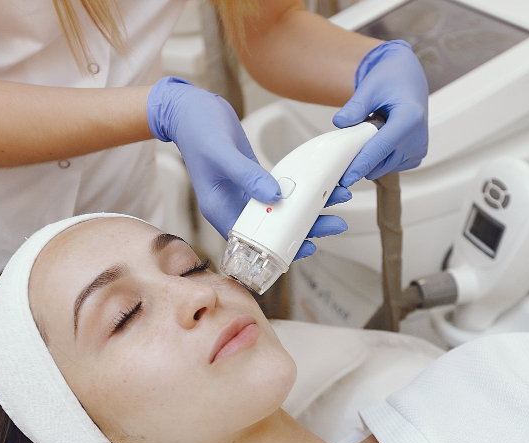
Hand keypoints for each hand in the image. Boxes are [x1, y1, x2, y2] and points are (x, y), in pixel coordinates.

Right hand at [147, 77, 345, 257]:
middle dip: (306, 228)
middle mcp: (234, 207)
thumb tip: (275, 196)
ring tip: (338, 201)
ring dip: (309, 209)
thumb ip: (247, 175)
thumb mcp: (221, 152)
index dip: (281, 248)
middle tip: (336, 223)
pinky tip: (321, 186)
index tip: (307, 246)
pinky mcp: (255, 180)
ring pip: (281, 211)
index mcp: (220, 210)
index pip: (252, 241)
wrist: (189, 109)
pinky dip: (301, 190)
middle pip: (274, 230)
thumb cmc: (196, 129)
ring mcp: (246, 194)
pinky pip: (282, 191)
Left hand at [332, 40, 428, 193]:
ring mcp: (419, 149)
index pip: (381, 148)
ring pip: (384, 166)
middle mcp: (418, 137)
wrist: (409, 79)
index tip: (346, 178)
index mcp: (409, 118)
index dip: (361, 165)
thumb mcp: (370, 87)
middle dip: (360, 158)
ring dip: (371, 156)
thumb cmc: (392, 79)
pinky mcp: (416, 156)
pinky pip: (390, 165)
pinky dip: (380, 157)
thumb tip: (340, 123)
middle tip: (353, 136)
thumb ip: (355, 106)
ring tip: (374, 130)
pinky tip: (382, 137)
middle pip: (381, 162)